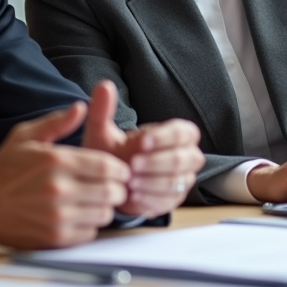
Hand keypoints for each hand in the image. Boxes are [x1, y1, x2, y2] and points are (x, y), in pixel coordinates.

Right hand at [0, 103, 129, 248]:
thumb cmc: (4, 170)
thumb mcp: (26, 137)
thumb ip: (56, 122)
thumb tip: (81, 107)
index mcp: (56, 161)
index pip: (107, 166)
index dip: (120, 169)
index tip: (119, 171)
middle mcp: (59, 190)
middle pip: (112, 192)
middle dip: (117, 188)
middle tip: (112, 186)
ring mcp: (57, 217)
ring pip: (104, 214)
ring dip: (105, 207)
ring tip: (95, 201)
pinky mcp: (54, 238)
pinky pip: (90, 233)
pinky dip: (90, 225)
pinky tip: (80, 215)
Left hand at [81, 80, 204, 216]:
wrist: (108, 183)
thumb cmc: (110, 154)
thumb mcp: (102, 132)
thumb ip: (103, 110)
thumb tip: (104, 85)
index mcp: (174, 135)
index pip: (184, 132)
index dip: (165, 137)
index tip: (141, 142)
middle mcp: (185, 156)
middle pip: (185, 158)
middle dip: (158, 162)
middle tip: (132, 165)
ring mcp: (181, 180)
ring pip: (177, 181)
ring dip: (153, 182)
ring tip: (129, 182)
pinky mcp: (173, 200)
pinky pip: (169, 201)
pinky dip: (151, 199)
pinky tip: (133, 196)